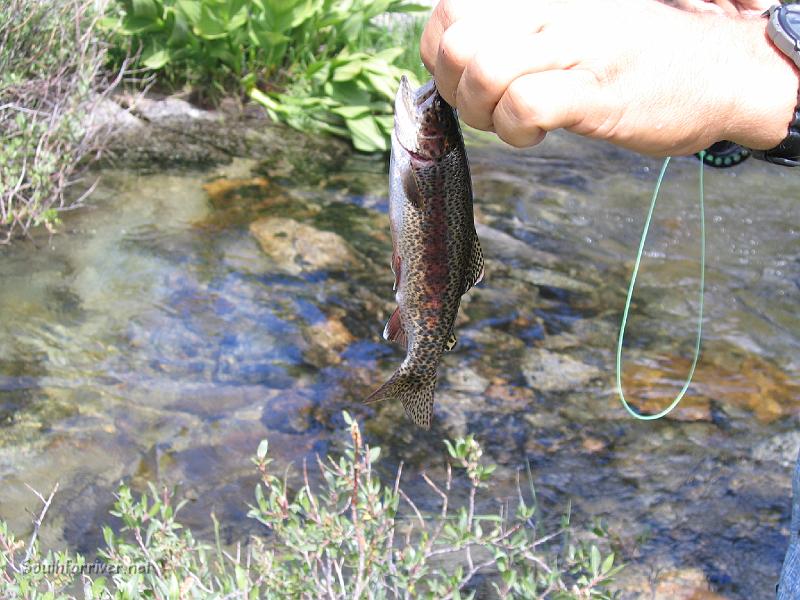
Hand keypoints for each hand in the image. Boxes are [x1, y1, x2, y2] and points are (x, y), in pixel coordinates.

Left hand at [420, 0, 798, 155]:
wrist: (719, 70)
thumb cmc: (635, 54)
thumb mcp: (571, 23)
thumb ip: (516, 30)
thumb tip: (457, 55)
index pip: (448, 11)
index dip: (442, 57)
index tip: (468, 80)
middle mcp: (550, 13)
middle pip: (455, 43)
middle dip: (456, 90)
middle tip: (488, 106)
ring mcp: (573, 49)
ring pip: (482, 72)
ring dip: (484, 113)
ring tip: (512, 121)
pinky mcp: (594, 92)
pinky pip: (524, 106)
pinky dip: (516, 131)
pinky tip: (536, 133)